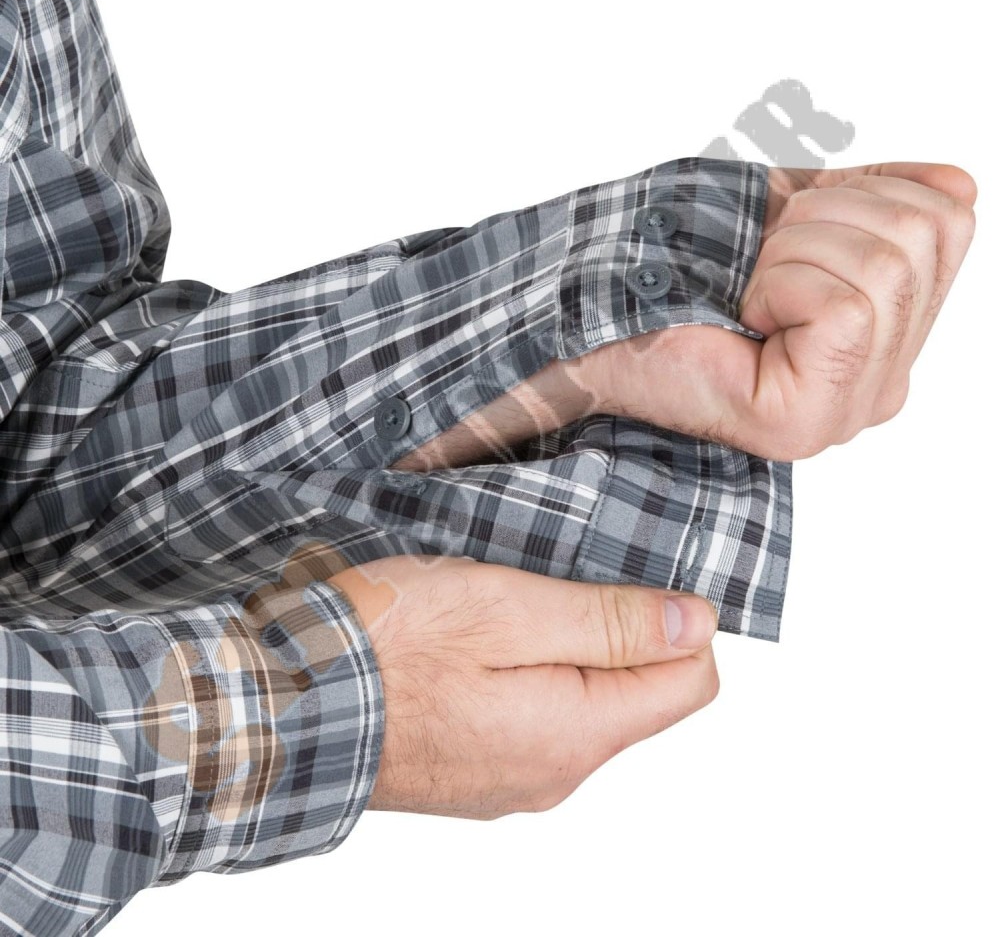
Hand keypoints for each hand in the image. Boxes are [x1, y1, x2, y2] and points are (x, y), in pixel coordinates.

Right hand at [324, 555, 719, 818]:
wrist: (280, 704)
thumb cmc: (384, 645)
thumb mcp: (506, 609)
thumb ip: (608, 623)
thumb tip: (697, 624)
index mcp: (575, 734)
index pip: (691, 682)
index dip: (674, 620)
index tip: (625, 574)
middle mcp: (555, 773)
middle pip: (637, 695)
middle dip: (614, 631)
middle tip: (550, 578)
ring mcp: (512, 779)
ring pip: (582, 703)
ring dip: (563, 649)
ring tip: (504, 605)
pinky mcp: (475, 771)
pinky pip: (533, 720)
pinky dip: (524, 676)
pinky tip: (475, 644)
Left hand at [602, 162, 977, 459]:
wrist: (600, 316)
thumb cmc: (685, 268)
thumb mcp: (794, 216)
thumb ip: (874, 200)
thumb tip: (958, 181)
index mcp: (891, 332)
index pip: (950, 221)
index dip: (865, 192)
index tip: (789, 230)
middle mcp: (885, 380)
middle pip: (925, 236)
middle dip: (823, 219)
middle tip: (757, 265)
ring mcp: (851, 408)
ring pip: (887, 267)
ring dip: (793, 253)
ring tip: (745, 293)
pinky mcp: (808, 420)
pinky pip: (846, 309)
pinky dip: (779, 286)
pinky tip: (742, 317)